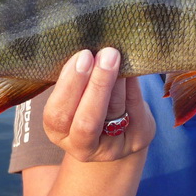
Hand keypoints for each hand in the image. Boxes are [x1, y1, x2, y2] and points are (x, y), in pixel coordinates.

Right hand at [43, 47, 155, 161]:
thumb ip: (74, 80)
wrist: (117, 134)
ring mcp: (112, 147)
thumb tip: (84, 47)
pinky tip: (130, 67)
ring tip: (116, 55)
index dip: (69, 86)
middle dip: (96, 85)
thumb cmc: (87, 105)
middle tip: (105, 54)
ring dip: (116, 80)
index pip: (58, 114)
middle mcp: (83, 147)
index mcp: (58, 133)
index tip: (81, 56)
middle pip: (87, 120)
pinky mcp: (137, 139)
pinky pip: (135, 108)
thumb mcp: (73, 98)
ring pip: (114, 111)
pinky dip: (132, 85)